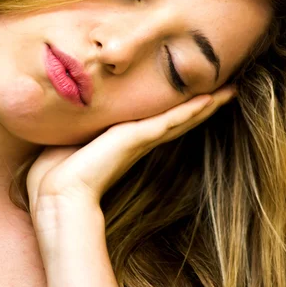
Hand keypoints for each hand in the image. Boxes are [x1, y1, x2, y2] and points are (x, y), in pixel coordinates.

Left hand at [26, 85, 236, 219]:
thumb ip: (79, 126)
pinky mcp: (137, 138)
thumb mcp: (70, 138)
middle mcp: (138, 140)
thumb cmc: (57, 172)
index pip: (158, 120)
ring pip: (181, 118)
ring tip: (229, 92)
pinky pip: (171, 120)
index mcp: (124, 139)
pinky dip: (192, 110)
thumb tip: (68, 113)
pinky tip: (212, 99)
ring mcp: (141, 140)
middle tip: (227, 91)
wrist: (56, 195)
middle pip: (178, 119)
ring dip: (206, 105)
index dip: (179, 109)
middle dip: (202, 105)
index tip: (195, 96)